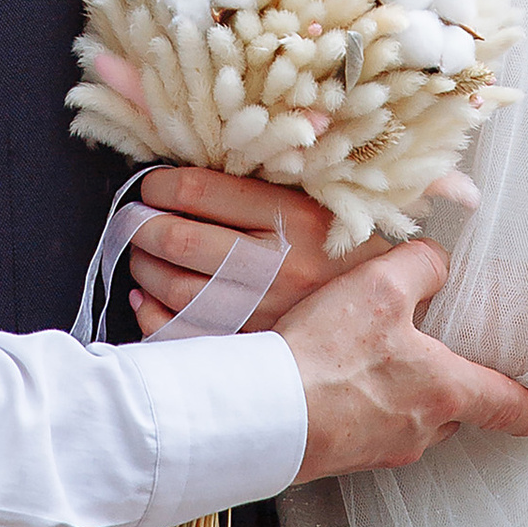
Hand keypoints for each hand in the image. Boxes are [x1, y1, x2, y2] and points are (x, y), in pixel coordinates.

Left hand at [127, 163, 346, 337]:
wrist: (392, 307)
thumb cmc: (351, 249)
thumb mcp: (321, 203)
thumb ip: (264, 188)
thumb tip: (189, 179)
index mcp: (294, 218)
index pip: (200, 193)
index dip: (162, 186)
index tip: (152, 186)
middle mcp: (278, 266)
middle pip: (180, 240)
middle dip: (143, 225)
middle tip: (135, 218)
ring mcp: (264, 313)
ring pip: (175, 288)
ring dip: (143, 266)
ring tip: (141, 253)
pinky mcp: (255, 347)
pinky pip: (185, 335)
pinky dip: (152, 316)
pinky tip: (146, 299)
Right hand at [280, 239, 527, 482]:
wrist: (263, 414)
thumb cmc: (325, 357)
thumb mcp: (379, 287)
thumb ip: (422, 266)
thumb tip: (438, 264)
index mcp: (446, 390)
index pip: (508, 405)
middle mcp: (424, 428)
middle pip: (459, 409)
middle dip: (458, 387)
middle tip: (449, 359)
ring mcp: (385, 448)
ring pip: (417, 419)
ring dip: (410, 395)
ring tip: (384, 361)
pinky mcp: (348, 455)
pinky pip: (376, 427)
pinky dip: (372, 405)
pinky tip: (345, 380)